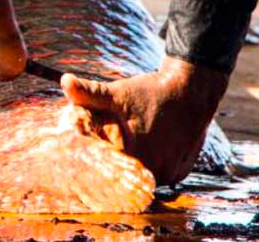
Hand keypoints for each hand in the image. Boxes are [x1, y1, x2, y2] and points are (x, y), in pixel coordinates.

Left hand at [62, 56, 228, 184]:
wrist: (193, 90)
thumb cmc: (153, 92)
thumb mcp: (119, 92)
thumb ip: (90, 93)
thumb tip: (65, 80)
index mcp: (138, 157)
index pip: (109, 174)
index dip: (100, 167)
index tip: (94, 158)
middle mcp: (157, 171)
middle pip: (127, 179)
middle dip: (117, 167)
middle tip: (112, 150)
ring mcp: (171, 174)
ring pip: (144, 179)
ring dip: (135, 168)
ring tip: (131, 149)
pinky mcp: (181, 172)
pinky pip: (161, 176)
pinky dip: (153, 167)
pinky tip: (148, 151)